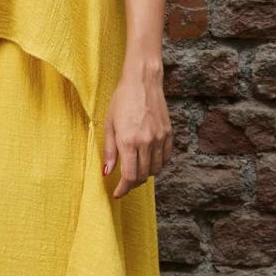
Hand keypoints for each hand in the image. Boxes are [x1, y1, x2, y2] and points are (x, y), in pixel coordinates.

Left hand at [102, 66, 171, 199]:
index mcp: (129, 141)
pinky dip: (158, 165)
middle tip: (124, 182)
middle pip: (143, 176)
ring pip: (155, 169)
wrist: (143, 81)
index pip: (129, 176)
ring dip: (145, 175)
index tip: (117, 193)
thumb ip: (109, 151)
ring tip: (136, 171)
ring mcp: (160, 138)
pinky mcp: (168, 134)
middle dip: (132, 183)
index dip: (123, 189)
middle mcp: (146, 142)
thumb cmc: (122, 100)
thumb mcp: (109, 124)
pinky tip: (149, 162)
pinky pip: (166, 158)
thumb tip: (107, 172)